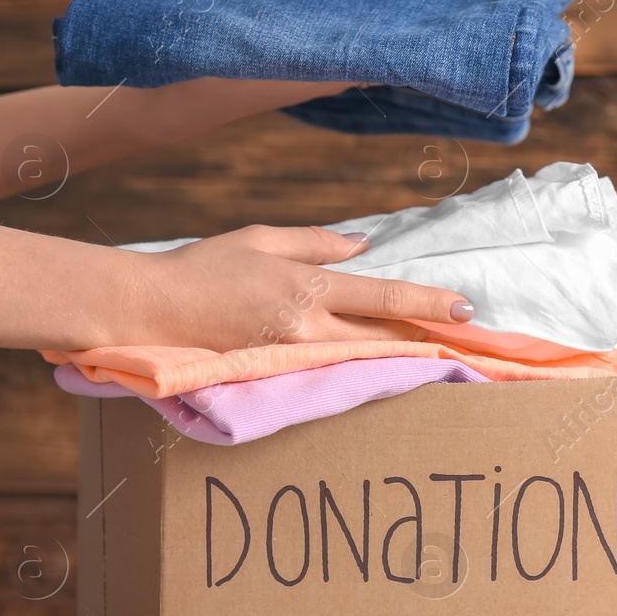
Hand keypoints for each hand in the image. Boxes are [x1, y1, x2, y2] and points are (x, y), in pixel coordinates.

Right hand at [129, 224, 473, 349]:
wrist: (148, 309)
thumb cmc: (202, 268)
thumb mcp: (261, 239)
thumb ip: (317, 243)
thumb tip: (363, 245)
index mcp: (308, 288)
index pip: (384, 297)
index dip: (429, 304)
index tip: (464, 308)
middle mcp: (307, 327)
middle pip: (383, 335)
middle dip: (426, 335)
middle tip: (467, 337)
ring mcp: (293, 358)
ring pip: (362, 357)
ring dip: (401, 354)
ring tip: (438, 350)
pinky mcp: (277, 376)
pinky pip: (331, 372)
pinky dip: (361, 367)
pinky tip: (383, 367)